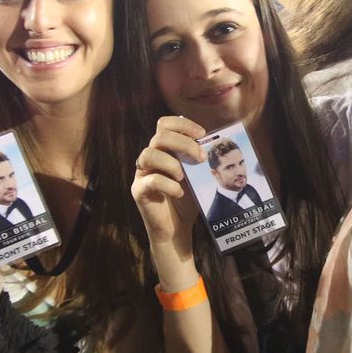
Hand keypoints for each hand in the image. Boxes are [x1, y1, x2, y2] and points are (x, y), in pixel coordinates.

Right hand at [131, 116, 204, 253]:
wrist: (177, 228)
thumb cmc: (188, 200)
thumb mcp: (196, 175)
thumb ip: (199, 158)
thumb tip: (212, 141)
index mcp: (163, 150)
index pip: (164, 124)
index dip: (182, 124)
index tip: (202, 134)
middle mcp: (150, 158)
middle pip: (159, 136)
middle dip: (183, 143)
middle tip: (201, 157)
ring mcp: (142, 174)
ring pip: (148, 154)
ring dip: (171, 163)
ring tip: (183, 176)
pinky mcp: (139, 191)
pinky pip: (150, 181)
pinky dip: (168, 185)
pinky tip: (179, 192)